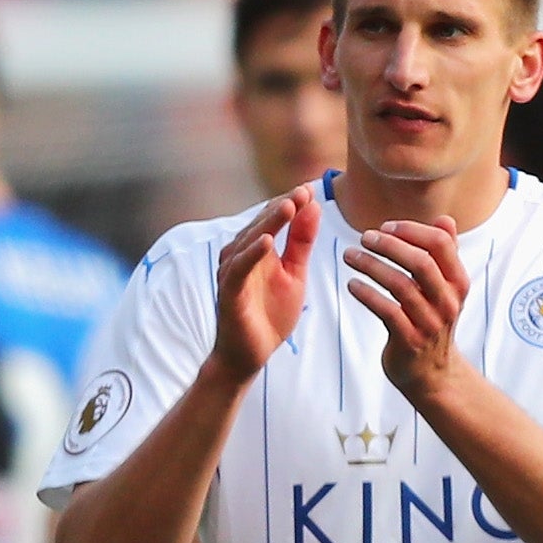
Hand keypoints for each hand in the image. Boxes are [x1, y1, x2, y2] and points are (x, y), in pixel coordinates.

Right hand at [211, 187, 316, 382]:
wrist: (250, 354)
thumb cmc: (270, 314)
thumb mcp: (294, 274)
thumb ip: (301, 242)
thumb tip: (313, 206)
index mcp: (257, 248)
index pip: (274, 218)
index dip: (292, 203)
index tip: (312, 188)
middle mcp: (240, 254)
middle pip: (262, 223)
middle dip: (284, 206)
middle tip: (304, 190)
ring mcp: (232, 272)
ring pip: (250, 240)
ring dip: (269, 222)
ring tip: (290, 205)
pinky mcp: (228, 292)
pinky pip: (238, 269)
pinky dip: (251, 254)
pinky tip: (266, 242)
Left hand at [344, 217, 472, 412]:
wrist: (430, 372)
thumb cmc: (431, 320)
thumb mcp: (445, 288)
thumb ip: (444, 254)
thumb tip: (445, 219)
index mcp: (458, 282)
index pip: (440, 244)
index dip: (411, 230)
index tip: (385, 227)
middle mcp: (448, 301)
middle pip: (421, 262)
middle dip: (389, 245)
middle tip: (364, 237)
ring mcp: (429, 322)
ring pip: (400, 285)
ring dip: (371, 266)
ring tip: (349, 256)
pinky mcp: (409, 340)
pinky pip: (386, 311)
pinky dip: (366, 294)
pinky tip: (352, 285)